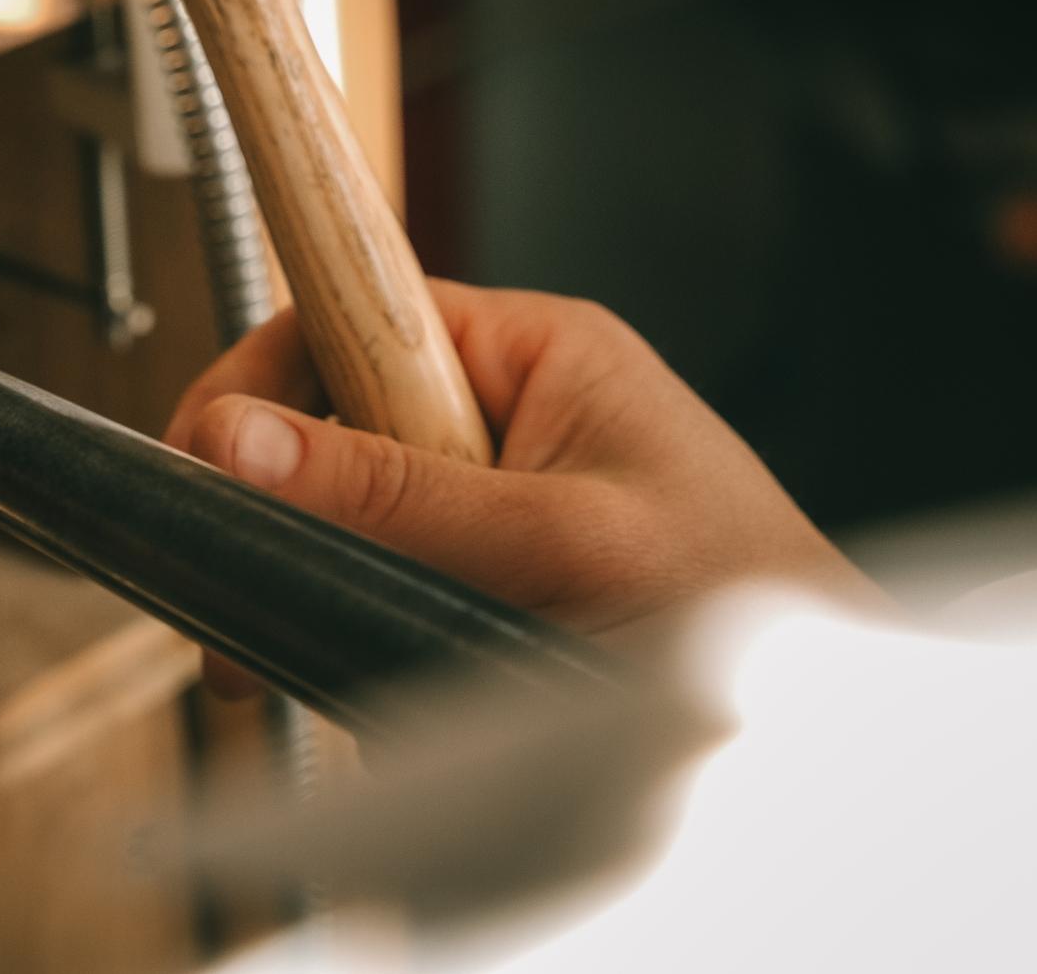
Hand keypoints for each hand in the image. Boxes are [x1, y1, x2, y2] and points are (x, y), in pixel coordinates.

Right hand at [166, 281, 875, 671]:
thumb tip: (239, 438)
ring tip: (276, 653)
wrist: (832, 728)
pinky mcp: (489, 568)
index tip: (204, 448)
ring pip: (346, 504)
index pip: (356, 308)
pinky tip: (344, 669)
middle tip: (230, 582)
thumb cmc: (742, 608)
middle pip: (332, 414)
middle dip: (273, 496)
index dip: (266, 371)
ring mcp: (497, 492)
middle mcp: (509, 408)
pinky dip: (346, 617)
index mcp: (536, 352)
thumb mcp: (556, 543)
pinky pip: (380, 571)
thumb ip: (396, 494)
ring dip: (306, 571)